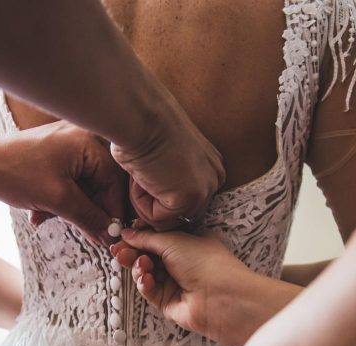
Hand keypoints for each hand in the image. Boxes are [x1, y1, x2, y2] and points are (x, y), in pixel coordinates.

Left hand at [0, 121, 127, 241]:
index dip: (112, 211)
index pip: (115, 181)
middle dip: (85, 210)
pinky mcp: (57, 153)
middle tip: (79, 232)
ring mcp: (70, 144)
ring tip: (45, 216)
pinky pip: (71, 181)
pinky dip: (59, 200)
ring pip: (85, 187)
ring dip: (69, 208)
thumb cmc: (15, 174)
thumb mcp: (57, 200)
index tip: (108, 235)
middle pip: (101, 185)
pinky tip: (41, 211)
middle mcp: (83, 138)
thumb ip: (89, 218)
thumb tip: (111, 235)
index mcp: (89, 142)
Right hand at [110, 228, 288, 345]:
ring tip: (141, 264)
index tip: (123, 236)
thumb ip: (146, 238)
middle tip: (120, 251)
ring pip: (146, 273)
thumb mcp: (173, 240)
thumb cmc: (208, 264)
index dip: (139, 237)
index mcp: (188, 243)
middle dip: (133, 252)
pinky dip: (145, 284)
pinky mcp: (169, 302)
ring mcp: (176, 283)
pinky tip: (147, 279)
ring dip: (139, 268)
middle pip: (148, 255)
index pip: (157, 238)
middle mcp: (182, 263)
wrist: (222, 297)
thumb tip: (128, 233)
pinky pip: (149, 290)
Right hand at [111, 102, 224, 230]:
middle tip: (143, 173)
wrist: (140, 115)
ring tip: (143, 171)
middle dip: (155, 201)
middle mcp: (214, 178)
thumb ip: (168, 180)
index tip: (147, 175)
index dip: (160, 197)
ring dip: (146, 201)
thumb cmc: (144, 126)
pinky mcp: (189, 198)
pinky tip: (143, 175)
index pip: (187, 203)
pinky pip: (157, 219)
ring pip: (167, 219)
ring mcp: (204, 189)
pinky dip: (141, 201)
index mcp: (211, 166)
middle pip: (180, 215)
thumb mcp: (166, 156)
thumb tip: (154, 213)